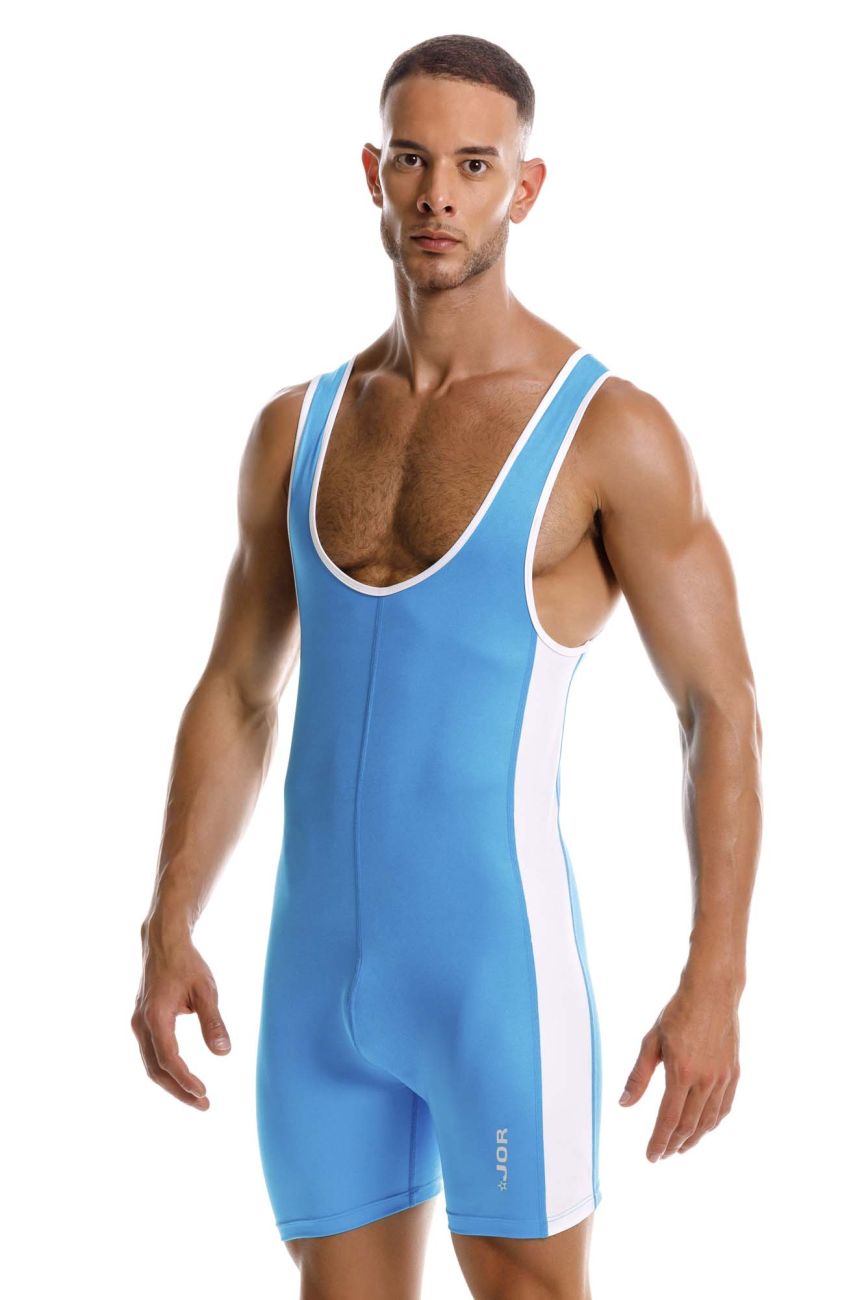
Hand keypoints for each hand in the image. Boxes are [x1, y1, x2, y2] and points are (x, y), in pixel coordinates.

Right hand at [131, 924, 231, 1108]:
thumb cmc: (187, 964)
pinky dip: (165, 1071)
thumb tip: (223, 1053)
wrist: (163, 943)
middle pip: (155, 1069)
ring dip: (172, 1084)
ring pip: (150, 1064)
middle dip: (179, 1090)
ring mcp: (138, 1024)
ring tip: (197, 1097)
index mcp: (155, 1016)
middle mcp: (141, 1024)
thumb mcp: (206, 990)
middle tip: (204, 1105)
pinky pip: (150, 1054)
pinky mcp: (141, 1023)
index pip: (168, 1059)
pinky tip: (183, 1078)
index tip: (204, 1093)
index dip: (185, 1080)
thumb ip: (213, 1021)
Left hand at [618, 978, 740, 1159]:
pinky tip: (704, 1127)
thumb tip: (624, 1104)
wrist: (712, 993)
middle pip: (689, 1125)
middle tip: (663, 1155)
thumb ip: (638, 1076)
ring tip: (681, 1147)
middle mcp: (705, 1080)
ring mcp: (722, 1078)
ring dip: (694, 1139)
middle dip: (674, 1144)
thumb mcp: (651, 1041)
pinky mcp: (734, 1073)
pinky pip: (725, 1108)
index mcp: (681, 1073)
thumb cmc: (678, 1013)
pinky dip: (713, 1123)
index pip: (668, 1120)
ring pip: (709, 1121)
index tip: (651, 1157)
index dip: (658, 1142)